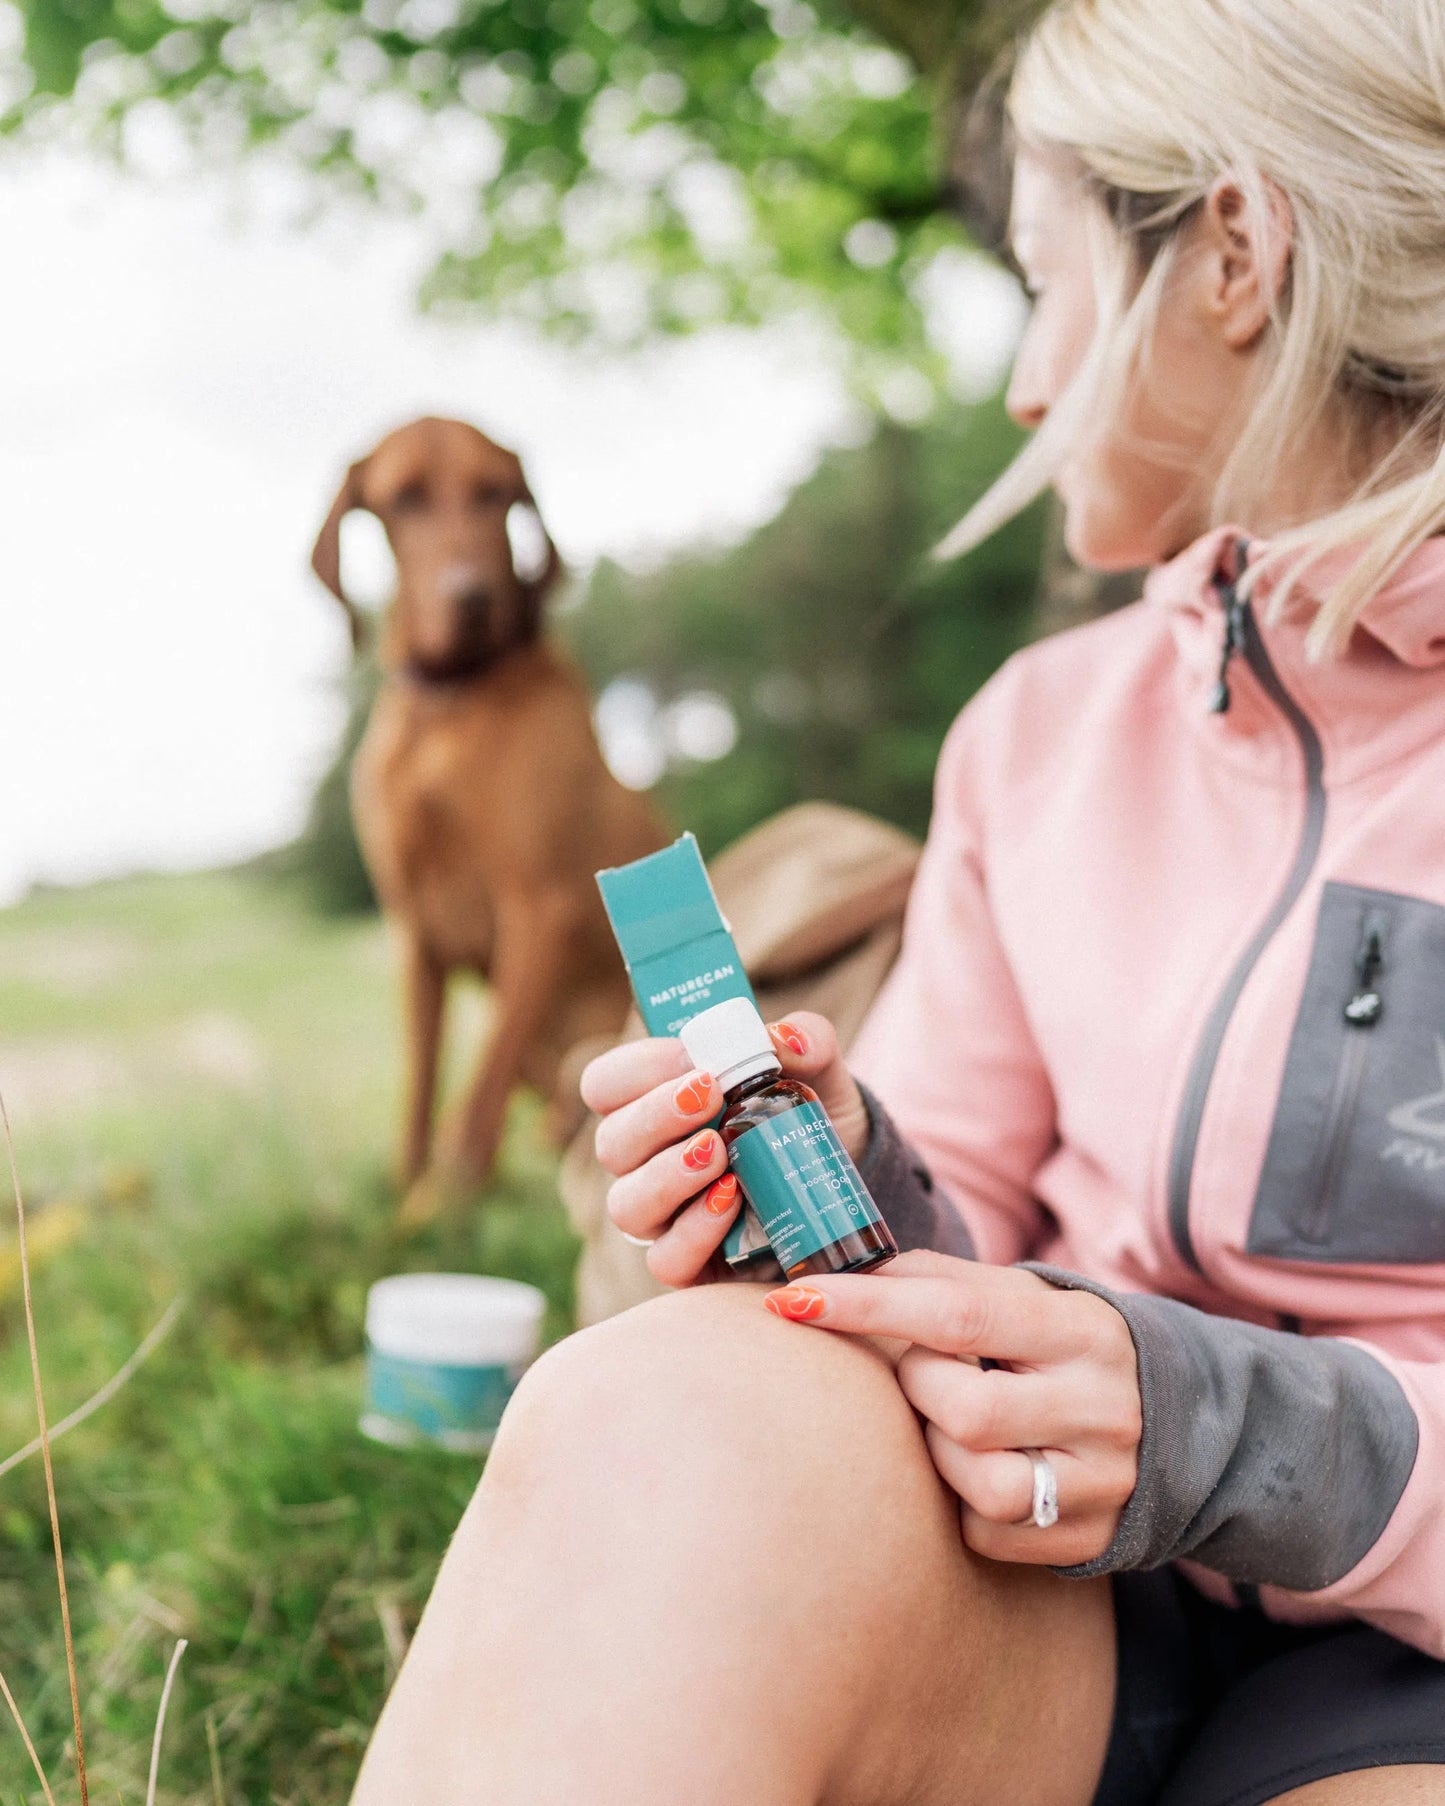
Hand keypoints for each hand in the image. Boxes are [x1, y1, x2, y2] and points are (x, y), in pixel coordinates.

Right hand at [579, 1010, 868, 1289]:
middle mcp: (646, 1161)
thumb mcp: (817, 1069)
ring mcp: (665, 1216)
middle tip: (710, 1096)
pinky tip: (732, 1200)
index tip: (693, 1059)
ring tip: (718, 1152)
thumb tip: (785, 1039)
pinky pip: (667, 1258)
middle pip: (609, 1143)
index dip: (636, 1068)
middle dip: (655, 1116)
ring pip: (626, 1205)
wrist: (844, 1180)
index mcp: (653, 1104)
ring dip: (668, 1174)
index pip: (605, 1084)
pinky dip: (696, 1229)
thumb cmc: (805, 1114)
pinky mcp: (693, 1262)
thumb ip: (807, 1040)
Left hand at [762, 1251, 1140, 1565]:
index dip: (869, 1305)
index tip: (796, 1298)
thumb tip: (843, 1273)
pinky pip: (988, 1531)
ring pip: (977, 1482)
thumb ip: (941, 1282)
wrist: (1172, 1418)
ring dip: (937, 1449)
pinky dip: (960, 1501)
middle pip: (963, 1408)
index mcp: (1081, 1329)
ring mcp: (1101, 1481)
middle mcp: (1101, 1407)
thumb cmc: (1061, 1346)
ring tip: (951, 1423)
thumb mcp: (1023, 1297)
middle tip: (925, 1372)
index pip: (959, 1313)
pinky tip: (977, 1467)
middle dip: (917, 1386)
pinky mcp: (1089, 1539)